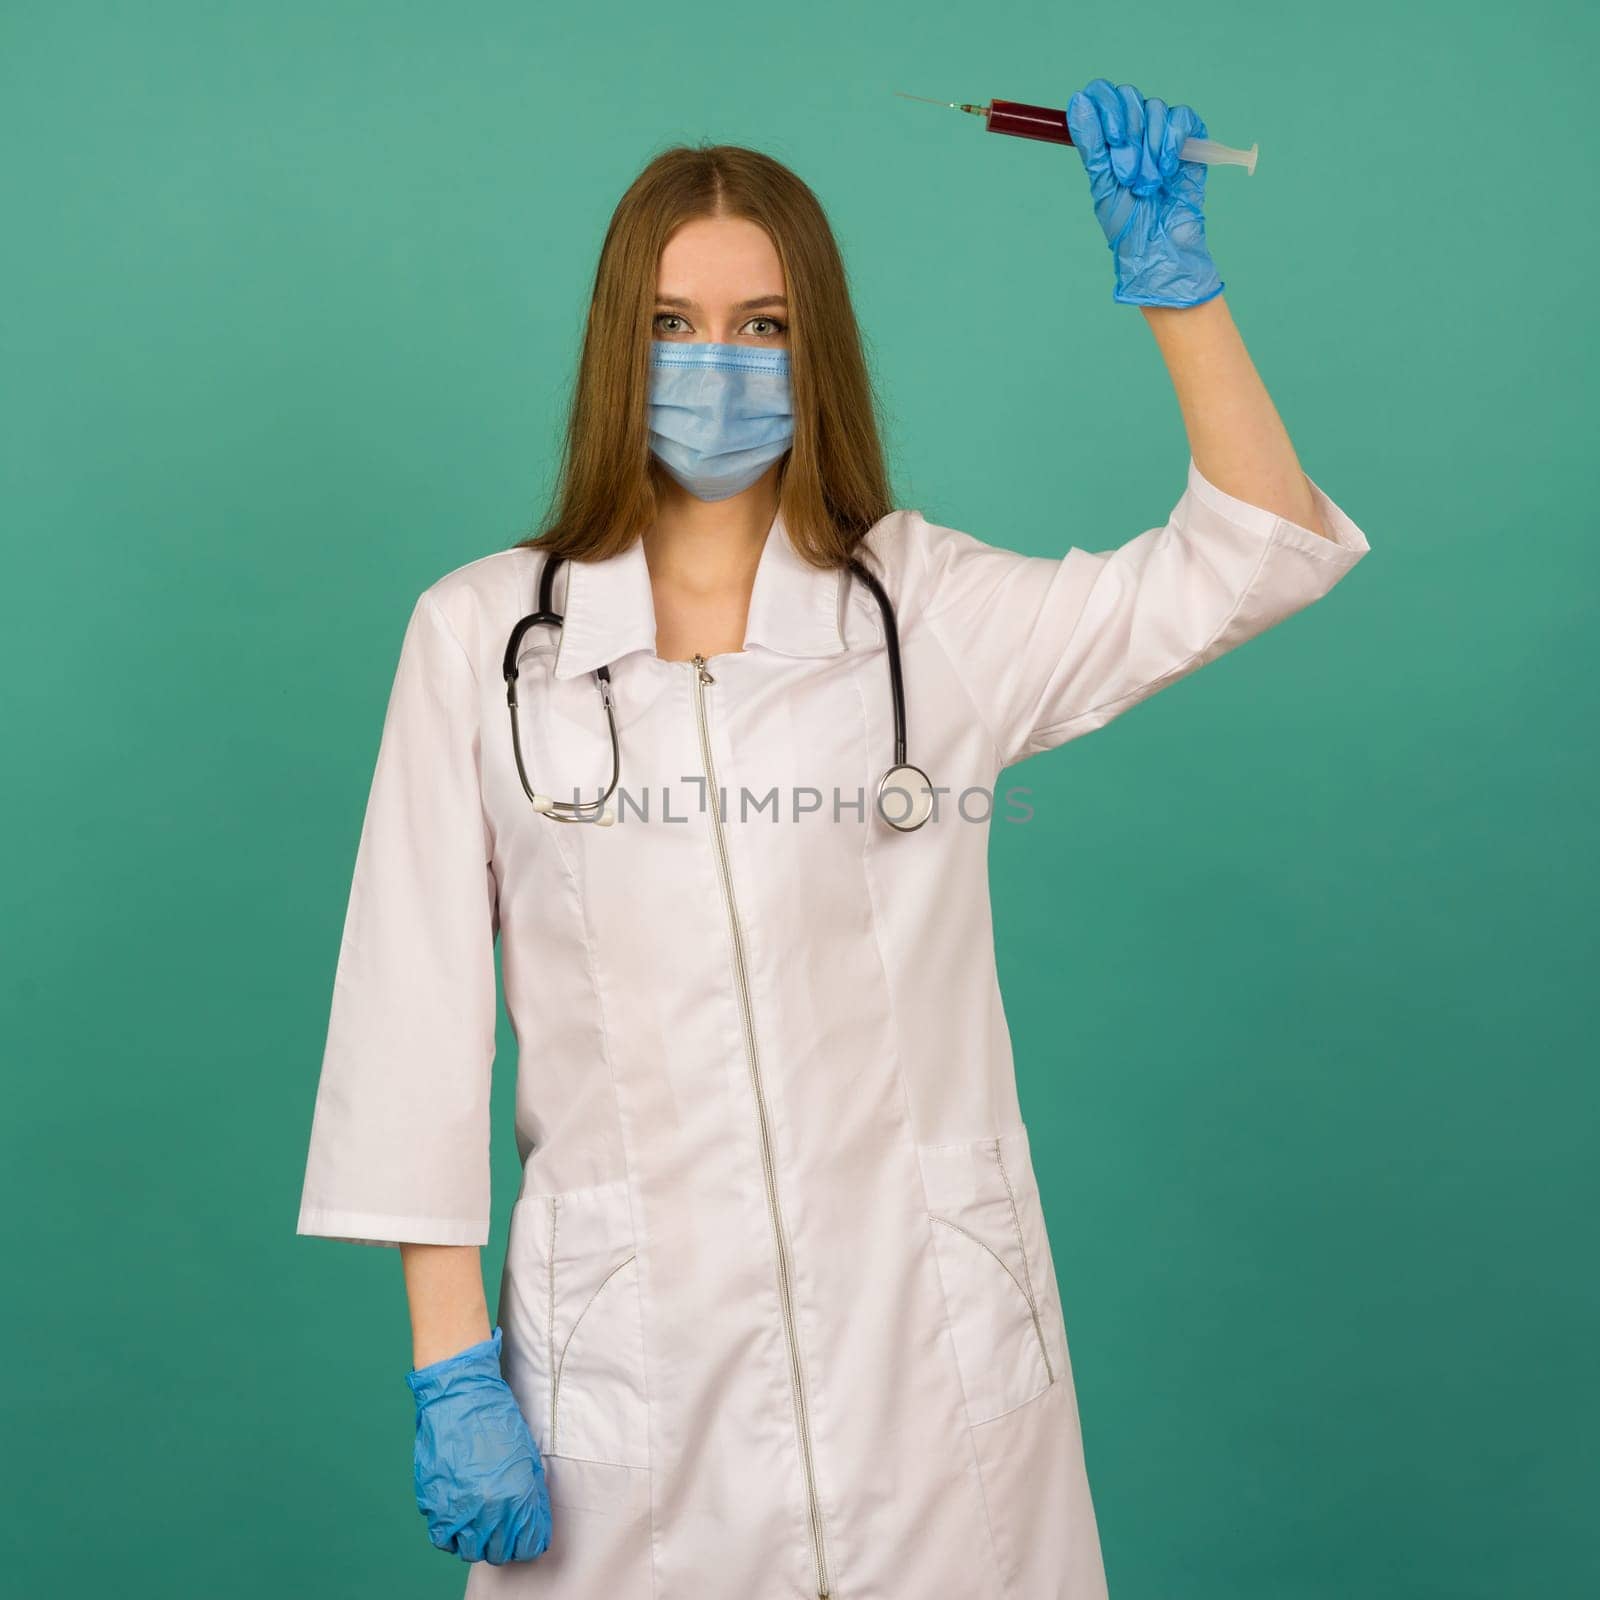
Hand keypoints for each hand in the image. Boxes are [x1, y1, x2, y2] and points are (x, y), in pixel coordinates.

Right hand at [406, 1326, 552, 1564]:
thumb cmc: (496, 1420)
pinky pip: (443, 1539)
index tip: (526, 1535)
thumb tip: (532, 1521)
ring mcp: (460, 1509)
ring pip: (471, 1551)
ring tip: (481, 1524)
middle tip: (503, 1528)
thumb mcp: (527, 1456)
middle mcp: (490, 1509)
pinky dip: (452, 1536)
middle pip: (500, 1552)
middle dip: (505, 1543)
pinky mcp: (434, 1504)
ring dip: (478, 1542)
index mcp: (518, 1497)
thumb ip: (531, 1495)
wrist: (460, 1397)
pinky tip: (459, 1520)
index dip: (529, 1542)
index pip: (528, 1546)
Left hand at [1065, 78, 1223, 308]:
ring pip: (1155, 109)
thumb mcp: (1101, 183)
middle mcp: (1133, 129)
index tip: (1111, 141)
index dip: (1106, 108)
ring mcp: (1161, 132)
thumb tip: (1077, 99)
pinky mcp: (1189, 139)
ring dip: (1150, 149)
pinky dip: (1173, 142)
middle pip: (1129, 97)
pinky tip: (1169, 169)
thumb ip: (1090, 142)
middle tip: (1128, 176)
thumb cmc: (1126, 221)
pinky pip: (1182, 117)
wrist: (1158, 243)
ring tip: (1149, 184)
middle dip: (1128, 138)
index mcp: (1106, 136)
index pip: (1102, 94)